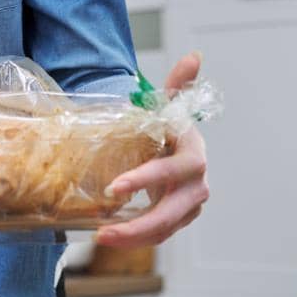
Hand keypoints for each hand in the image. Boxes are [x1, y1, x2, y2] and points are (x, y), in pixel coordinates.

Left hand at [94, 51, 209, 247]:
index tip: (113, 187)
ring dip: (132, 238)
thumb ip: (178, 84)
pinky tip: (110, 238)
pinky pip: (158, 235)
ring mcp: (189, 207)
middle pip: (170, 213)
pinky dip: (135, 240)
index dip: (146, 180)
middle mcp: (196, 185)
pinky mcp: (178, 220)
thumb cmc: (168, 126)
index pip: (173, 171)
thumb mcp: (169, 105)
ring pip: (163, 230)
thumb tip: (194, 56)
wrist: (174, 147)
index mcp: (194, 156)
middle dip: (137, 225)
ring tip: (100, 238)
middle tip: (103, 230)